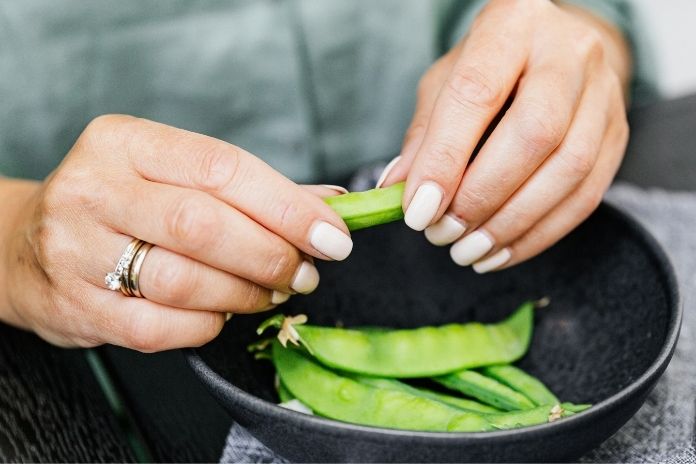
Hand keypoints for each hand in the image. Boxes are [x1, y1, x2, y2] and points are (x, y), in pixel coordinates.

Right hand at [0, 115, 351, 350]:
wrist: (26, 245)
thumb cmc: (120, 205)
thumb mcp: (172, 175)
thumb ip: (252, 189)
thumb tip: (332, 202)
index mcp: (125, 142)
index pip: (222, 168)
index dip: (287, 206)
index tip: (332, 235)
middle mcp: (93, 189)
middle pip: (204, 226)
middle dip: (271, 255)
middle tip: (305, 272)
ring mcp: (76, 250)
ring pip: (184, 281)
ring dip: (246, 294)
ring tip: (271, 291)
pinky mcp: (74, 305)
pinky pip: (160, 328)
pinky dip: (207, 325)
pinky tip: (221, 314)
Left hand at [379, 0, 630, 271]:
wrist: (557, 52)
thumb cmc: (490, 68)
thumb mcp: (446, 83)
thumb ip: (424, 135)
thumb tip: (396, 190)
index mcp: (512, 25)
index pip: (476, 93)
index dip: (445, 159)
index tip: (419, 211)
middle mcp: (568, 51)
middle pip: (534, 134)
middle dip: (482, 196)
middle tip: (443, 234)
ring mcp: (604, 93)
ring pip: (568, 170)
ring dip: (512, 224)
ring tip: (468, 252)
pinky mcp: (618, 134)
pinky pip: (587, 196)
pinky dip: (539, 234)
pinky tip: (501, 253)